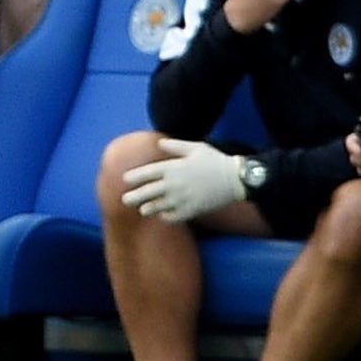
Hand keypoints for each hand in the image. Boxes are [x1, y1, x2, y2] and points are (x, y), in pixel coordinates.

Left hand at [120, 138, 247, 223]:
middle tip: (125, 200)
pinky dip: (166, 217)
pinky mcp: (191, 210)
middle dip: (133, 197)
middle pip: (147, 192)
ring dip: (148, 209)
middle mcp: (174, 184)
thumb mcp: (196, 148)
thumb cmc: (215, 161)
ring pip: (157, 207)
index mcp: (173, 168)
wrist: (235, 179)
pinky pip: (173, 217)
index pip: (146, 173)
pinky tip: (163, 215)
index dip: (133, 177)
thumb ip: (175, 146)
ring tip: (142, 210)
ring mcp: (181, 199)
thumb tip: (159, 143)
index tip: (125, 179)